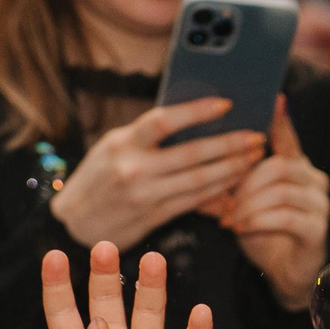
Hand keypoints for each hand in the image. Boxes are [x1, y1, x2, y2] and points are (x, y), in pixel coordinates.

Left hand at [42, 243, 213, 328]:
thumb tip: (99, 323)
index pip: (64, 313)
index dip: (57, 285)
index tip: (53, 256)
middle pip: (107, 302)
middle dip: (105, 274)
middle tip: (106, 247)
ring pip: (149, 313)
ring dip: (151, 287)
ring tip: (153, 260)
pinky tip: (199, 311)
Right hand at [51, 97, 264, 252]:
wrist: (72, 225)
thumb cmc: (98, 179)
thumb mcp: (113, 149)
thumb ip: (148, 138)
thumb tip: (194, 122)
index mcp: (121, 143)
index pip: (163, 120)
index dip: (196, 111)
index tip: (226, 104)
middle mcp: (133, 168)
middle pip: (191, 154)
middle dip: (229, 145)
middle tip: (257, 137)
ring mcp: (144, 195)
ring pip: (199, 180)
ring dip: (232, 169)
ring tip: (254, 158)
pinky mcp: (154, 217)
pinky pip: (194, 202)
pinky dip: (218, 192)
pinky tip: (236, 184)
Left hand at [215, 97, 329, 312]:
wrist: (286, 273)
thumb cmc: (262, 233)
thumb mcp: (242, 202)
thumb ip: (231, 180)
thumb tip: (196, 161)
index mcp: (296, 167)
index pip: (288, 138)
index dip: (280, 120)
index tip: (273, 98)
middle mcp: (313, 180)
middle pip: (278, 165)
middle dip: (245, 181)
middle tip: (224, 200)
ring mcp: (319, 204)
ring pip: (280, 190)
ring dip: (248, 203)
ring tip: (229, 218)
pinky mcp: (317, 229)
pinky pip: (285, 217)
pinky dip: (258, 221)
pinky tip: (241, 228)